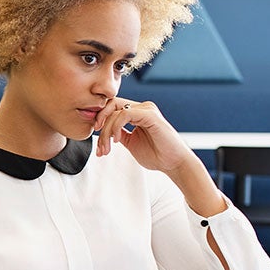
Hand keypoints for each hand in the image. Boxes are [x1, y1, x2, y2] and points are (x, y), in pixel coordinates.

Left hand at [93, 98, 228, 219]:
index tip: (96, 137)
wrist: (174, 164)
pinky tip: (118, 140)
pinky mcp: (150, 114)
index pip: (112, 108)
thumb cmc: (157, 155)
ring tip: (107, 148)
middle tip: (99, 144)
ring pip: (115, 111)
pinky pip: (125, 114)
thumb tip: (103, 132)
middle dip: (100, 124)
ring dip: (106, 131)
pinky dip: (116, 127)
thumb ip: (120, 134)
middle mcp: (142, 108)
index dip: (100, 120)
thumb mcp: (131, 143)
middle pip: (111, 106)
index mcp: (138, 113)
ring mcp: (146, 109)